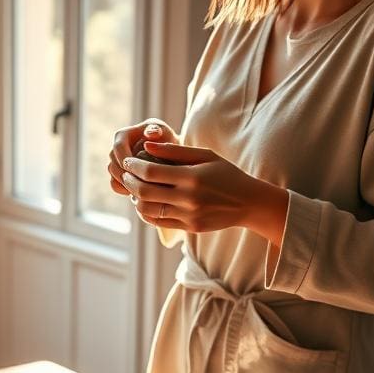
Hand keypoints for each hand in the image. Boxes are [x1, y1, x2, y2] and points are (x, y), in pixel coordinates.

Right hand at [108, 119, 178, 196]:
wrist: (170, 155)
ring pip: (113, 174)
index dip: (126, 159)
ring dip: (125, 183)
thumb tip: (152, 133)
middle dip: (126, 174)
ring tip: (143, 188)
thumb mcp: (165, 133)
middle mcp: (115, 149)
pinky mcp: (118, 175)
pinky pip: (115, 185)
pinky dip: (125, 189)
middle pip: (113, 162)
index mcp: (123, 135)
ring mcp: (115, 162)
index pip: (119, 147)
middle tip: (142, 183)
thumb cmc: (167, 141)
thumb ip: (158, 131)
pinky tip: (139, 193)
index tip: (140, 169)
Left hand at [121, 141, 289, 245]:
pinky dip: (146, 212)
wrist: (248, 202)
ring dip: (135, 197)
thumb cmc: (226, 173)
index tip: (128, 160)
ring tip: (134, 187)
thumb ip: (175, 151)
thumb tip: (146, 145)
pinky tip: (144, 202)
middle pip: (145, 192)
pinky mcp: (188, 227)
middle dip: (130, 181)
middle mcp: (189, 198)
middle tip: (126, 173)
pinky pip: (158, 221)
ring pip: (148, 209)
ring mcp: (188, 215)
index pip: (151, 172)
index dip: (134, 165)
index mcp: (192, 177)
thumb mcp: (205, 156)